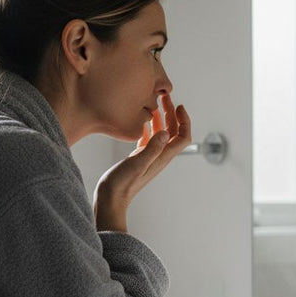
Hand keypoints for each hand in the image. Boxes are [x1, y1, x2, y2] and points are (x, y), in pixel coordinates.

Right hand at [93, 94, 191, 231]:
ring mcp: (149, 157)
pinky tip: (142, 119)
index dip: (185, 121)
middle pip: (173, 132)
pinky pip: (148, 139)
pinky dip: (148, 127)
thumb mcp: (137, 163)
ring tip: (155, 103)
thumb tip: (166, 132)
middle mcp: (159, 156)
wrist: (111, 199)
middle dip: (172, 114)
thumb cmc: (122, 184)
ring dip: (161, 118)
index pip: (183, 137)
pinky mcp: (139, 158)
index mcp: (162, 157)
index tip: (179, 106)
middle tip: (165, 97)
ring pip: (161, 134)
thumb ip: (152, 148)